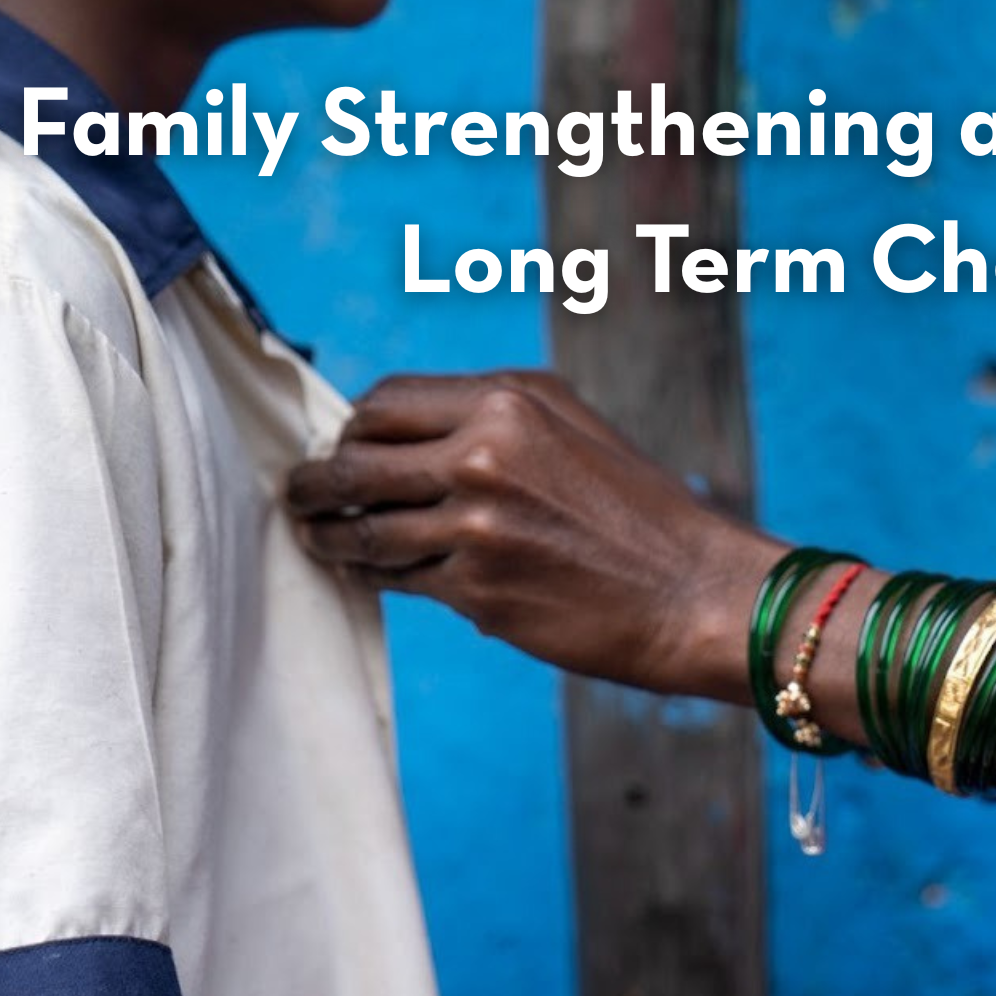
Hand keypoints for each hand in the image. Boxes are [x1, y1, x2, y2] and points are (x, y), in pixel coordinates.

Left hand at [286, 372, 783, 699]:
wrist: (695, 594)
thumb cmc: (641, 513)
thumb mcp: (571, 429)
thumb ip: (490, 418)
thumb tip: (401, 431)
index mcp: (506, 402)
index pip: (383, 403)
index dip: (352, 428)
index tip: (344, 448)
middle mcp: (483, 455)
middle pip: (354, 462)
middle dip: (315, 482)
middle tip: (299, 495)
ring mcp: (476, 526)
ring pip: (366, 529)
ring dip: (331, 538)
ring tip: (319, 539)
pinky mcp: (476, 591)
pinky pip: (399, 580)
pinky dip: (378, 578)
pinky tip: (369, 575)